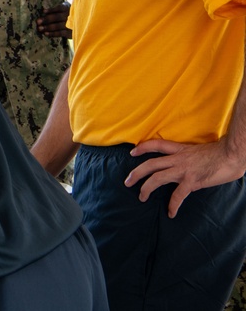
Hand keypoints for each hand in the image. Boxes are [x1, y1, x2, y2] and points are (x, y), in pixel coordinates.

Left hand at [36, 2, 71, 38]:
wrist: (79, 23)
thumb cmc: (67, 14)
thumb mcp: (65, 8)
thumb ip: (56, 9)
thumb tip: (43, 12)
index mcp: (68, 8)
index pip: (59, 8)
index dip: (51, 10)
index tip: (43, 11)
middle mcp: (70, 16)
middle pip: (57, 17)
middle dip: (47, 19)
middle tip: (38, 21)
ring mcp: (70, 25)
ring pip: (58, 26)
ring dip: (48, 27)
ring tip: (39, 28)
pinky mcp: (70, 33)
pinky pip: (60, 33)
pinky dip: (53, 33)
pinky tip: (45, 33)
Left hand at [126, 138, 245, 216]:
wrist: (232, 154)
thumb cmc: (221, 152)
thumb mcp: (200, 151)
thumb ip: (191, 157)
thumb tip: (192, 164)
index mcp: (180, 149)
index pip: (156, 144)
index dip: (142, 147)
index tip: (132, 152)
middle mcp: (178, 158)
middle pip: (150, 164)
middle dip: (136, 173)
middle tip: (126, 182)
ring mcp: (184, 170)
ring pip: (157, 178)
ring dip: (146, 188)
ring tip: (141, 197)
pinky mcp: (192, 181)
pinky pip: (178, 195)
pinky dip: (173, 205)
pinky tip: (171, 213)